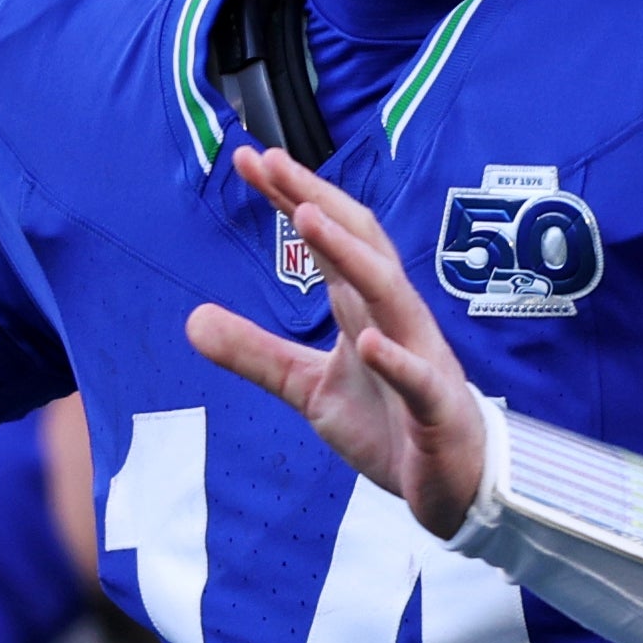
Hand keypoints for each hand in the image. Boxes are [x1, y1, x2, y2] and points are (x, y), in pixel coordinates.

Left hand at [185, 145, 492, 538]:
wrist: (451, 483)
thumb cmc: (388, 422)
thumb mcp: (307, 388)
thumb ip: (255, 352)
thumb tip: (191, 320)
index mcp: (364, 309)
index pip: (328, 240)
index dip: (293, 198)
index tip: (250, 160)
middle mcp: (394, 319)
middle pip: (359, 244)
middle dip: (317, 199)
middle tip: (271, 159)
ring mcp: (419, 358)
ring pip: (389, 294)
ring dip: (350, 256)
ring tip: (309, 217)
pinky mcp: (434, 407)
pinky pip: (417, 379)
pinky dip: (394, 359)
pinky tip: (366, 343)